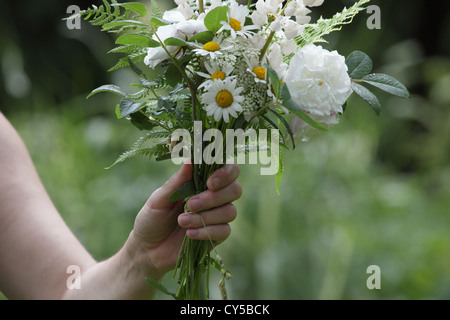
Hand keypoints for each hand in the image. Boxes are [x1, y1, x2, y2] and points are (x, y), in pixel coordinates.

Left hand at [129, 162, 241, 278]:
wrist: (146, 250)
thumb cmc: (152, 218)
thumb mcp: (160, 198)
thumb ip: (178, 181)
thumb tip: (191, 158)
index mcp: (201, 183)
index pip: (228, 171)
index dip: (225, 173)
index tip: (209, 182)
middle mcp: (214, 198)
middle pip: (235, 189)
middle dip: (214, 197)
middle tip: (190, 204)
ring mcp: (216, 217)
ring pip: (230, 211)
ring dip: (206, 216)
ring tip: (182, 221)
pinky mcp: (215, 237)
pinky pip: (224, 231)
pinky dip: (207, 231)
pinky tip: (189, 234)